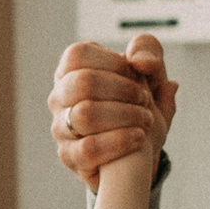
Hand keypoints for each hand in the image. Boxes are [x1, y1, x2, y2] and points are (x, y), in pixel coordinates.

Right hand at [51, 37, 175, 185]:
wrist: (139, 154)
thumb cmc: (139, 105)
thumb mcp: (150, 73)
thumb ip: (148, 52)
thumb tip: (142, 62)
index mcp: (71, 70)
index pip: (78, 55)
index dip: (114, 63)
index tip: (139, 74)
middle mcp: (59, 96)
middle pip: (82, 82)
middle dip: (123, 89)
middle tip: (145, 99)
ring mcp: (59, 127)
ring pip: (85, 115)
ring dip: (125, 115)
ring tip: (146, 119)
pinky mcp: (69, 156)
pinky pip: (89, 148)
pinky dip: (120, 140)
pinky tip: (139, 137)